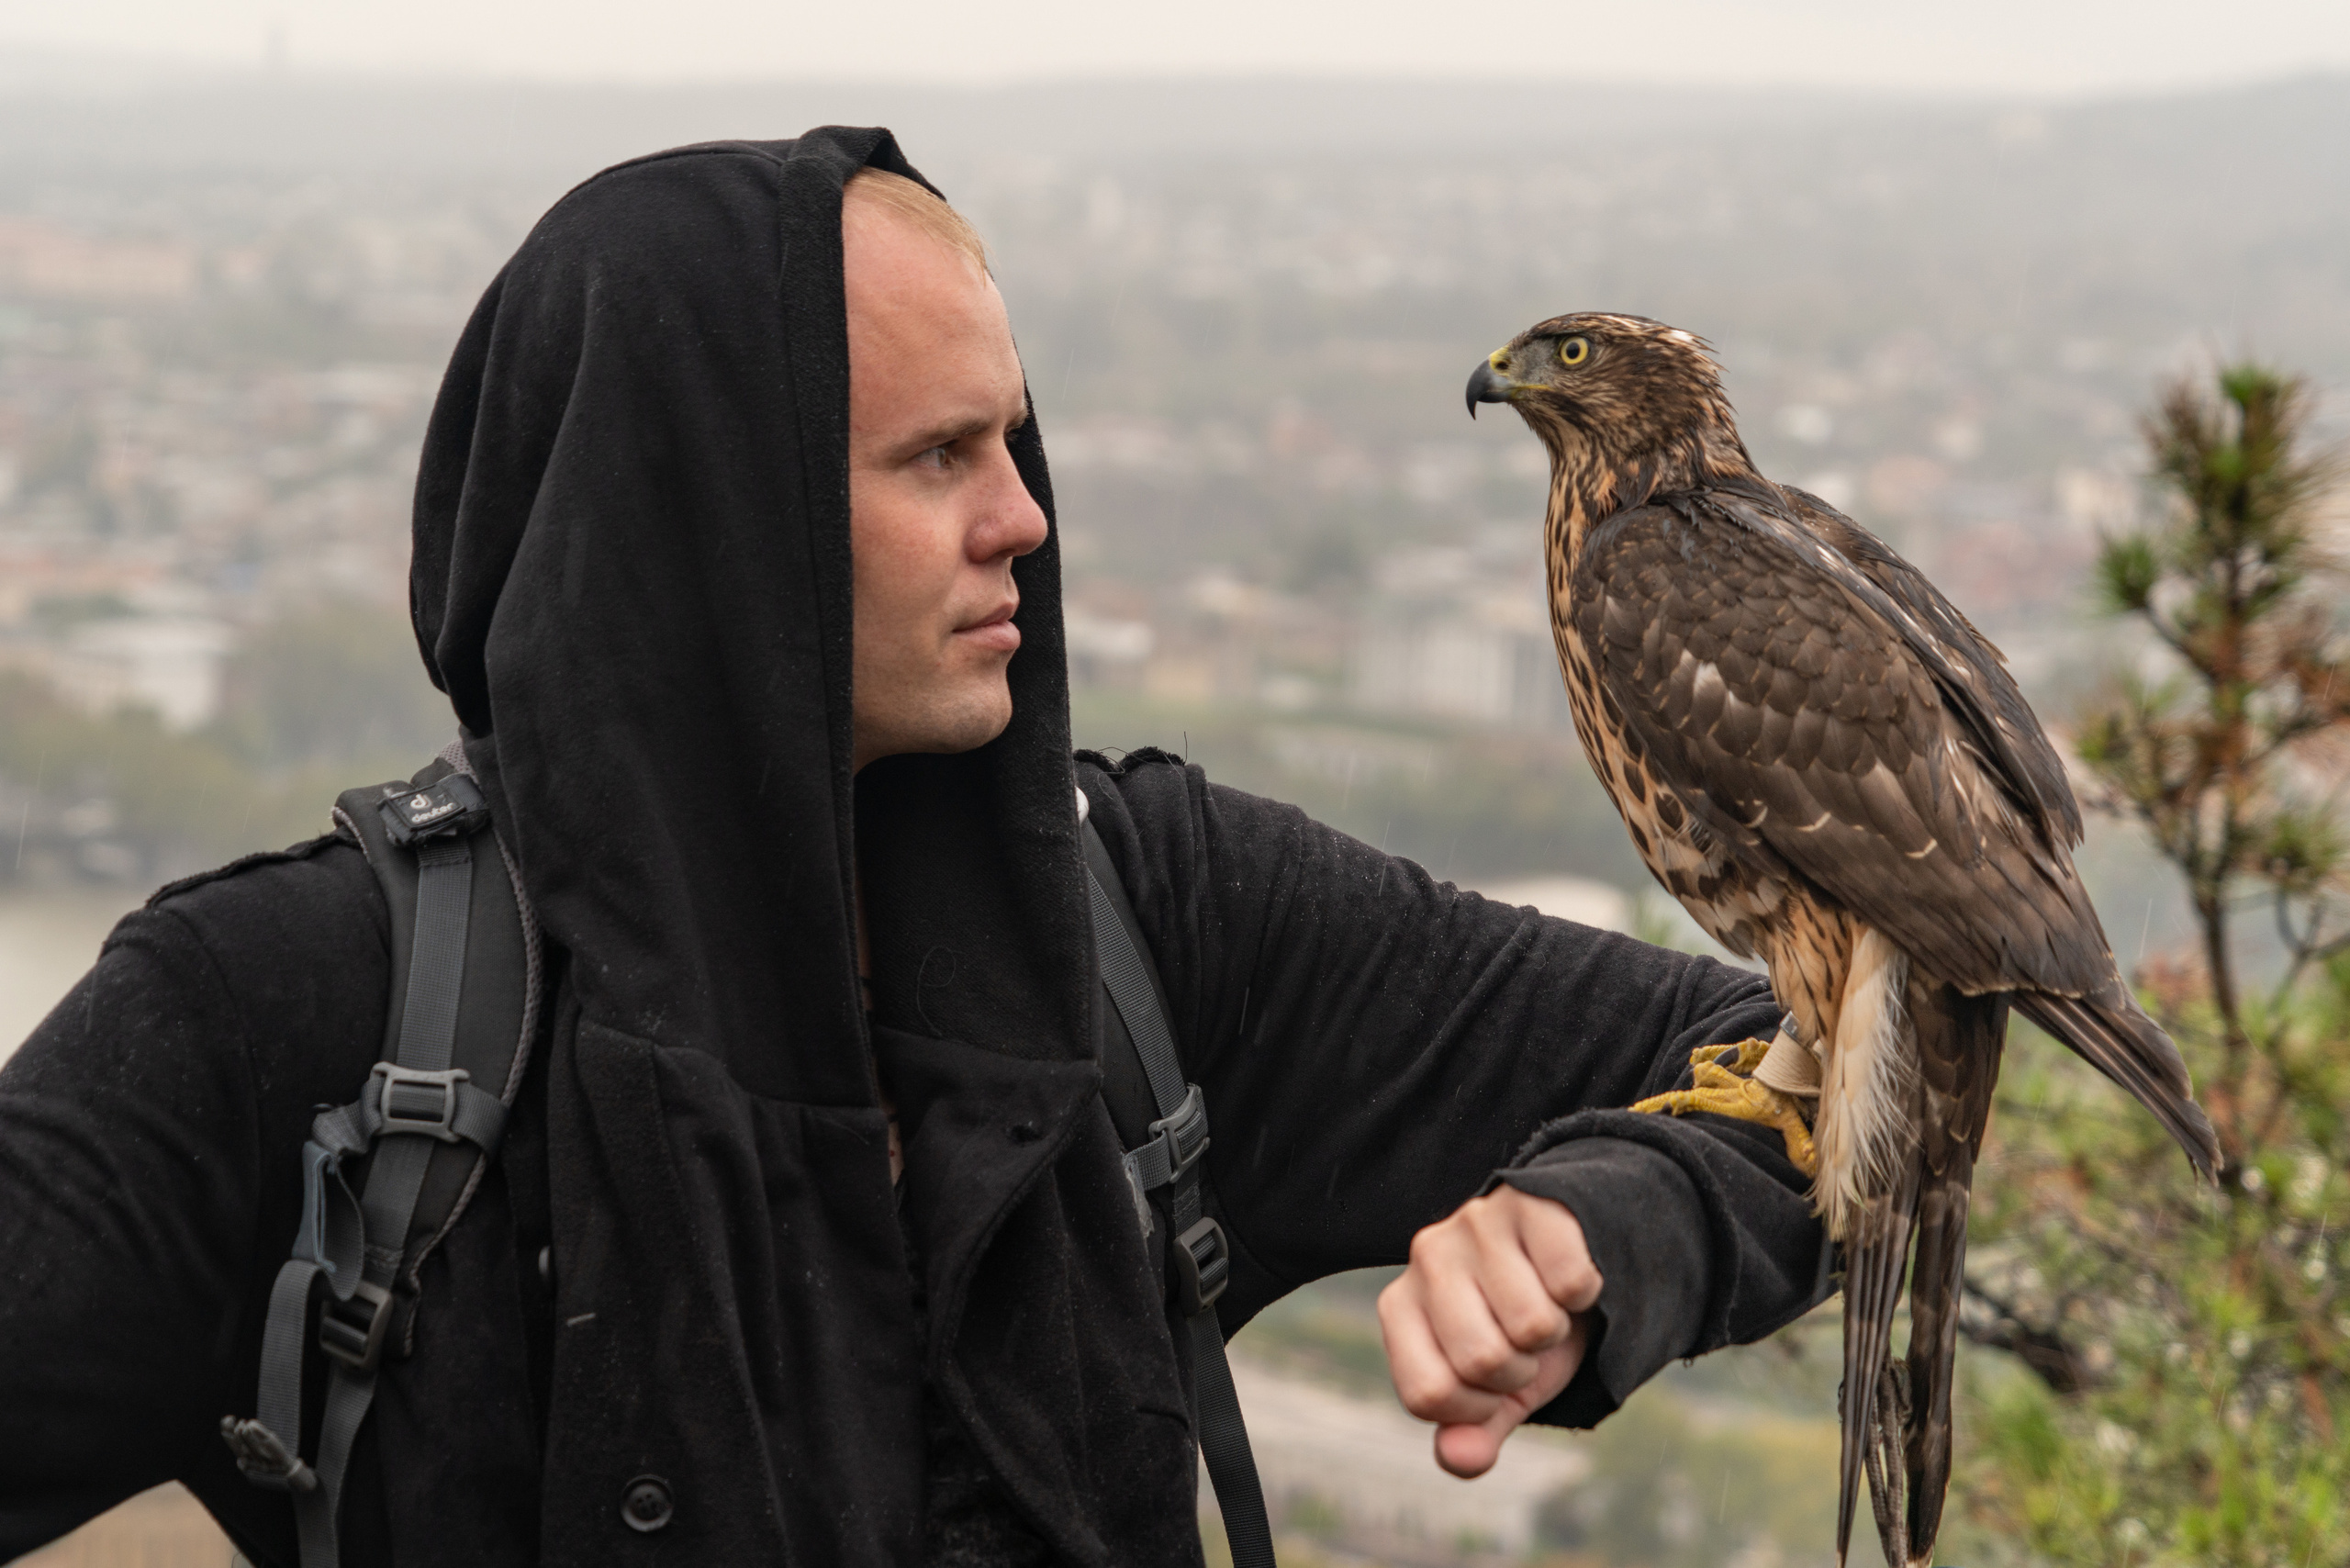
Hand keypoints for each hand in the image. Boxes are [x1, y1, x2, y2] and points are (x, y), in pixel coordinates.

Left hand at [1377, 1186, 1601, 1477]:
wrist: (1569, 1254)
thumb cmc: (1519, 1328)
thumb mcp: (1497, 1391)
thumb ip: (1473, 1431)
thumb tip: (1459, 1459)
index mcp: (1399, 1307)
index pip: (1428, 1395)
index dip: (1476, 1406)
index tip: (1491, 1382)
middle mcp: (1426, 1258)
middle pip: (1482, 1359)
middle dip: (1521, 1368)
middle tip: (1523, 1339)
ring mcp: (1474, 1222)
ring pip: (1532, 1323)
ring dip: (1554, 1330)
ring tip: (1544, 1303)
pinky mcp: (1529, 1201)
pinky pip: (1572, 1281)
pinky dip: (1585, 1293)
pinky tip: (1567, 1273)